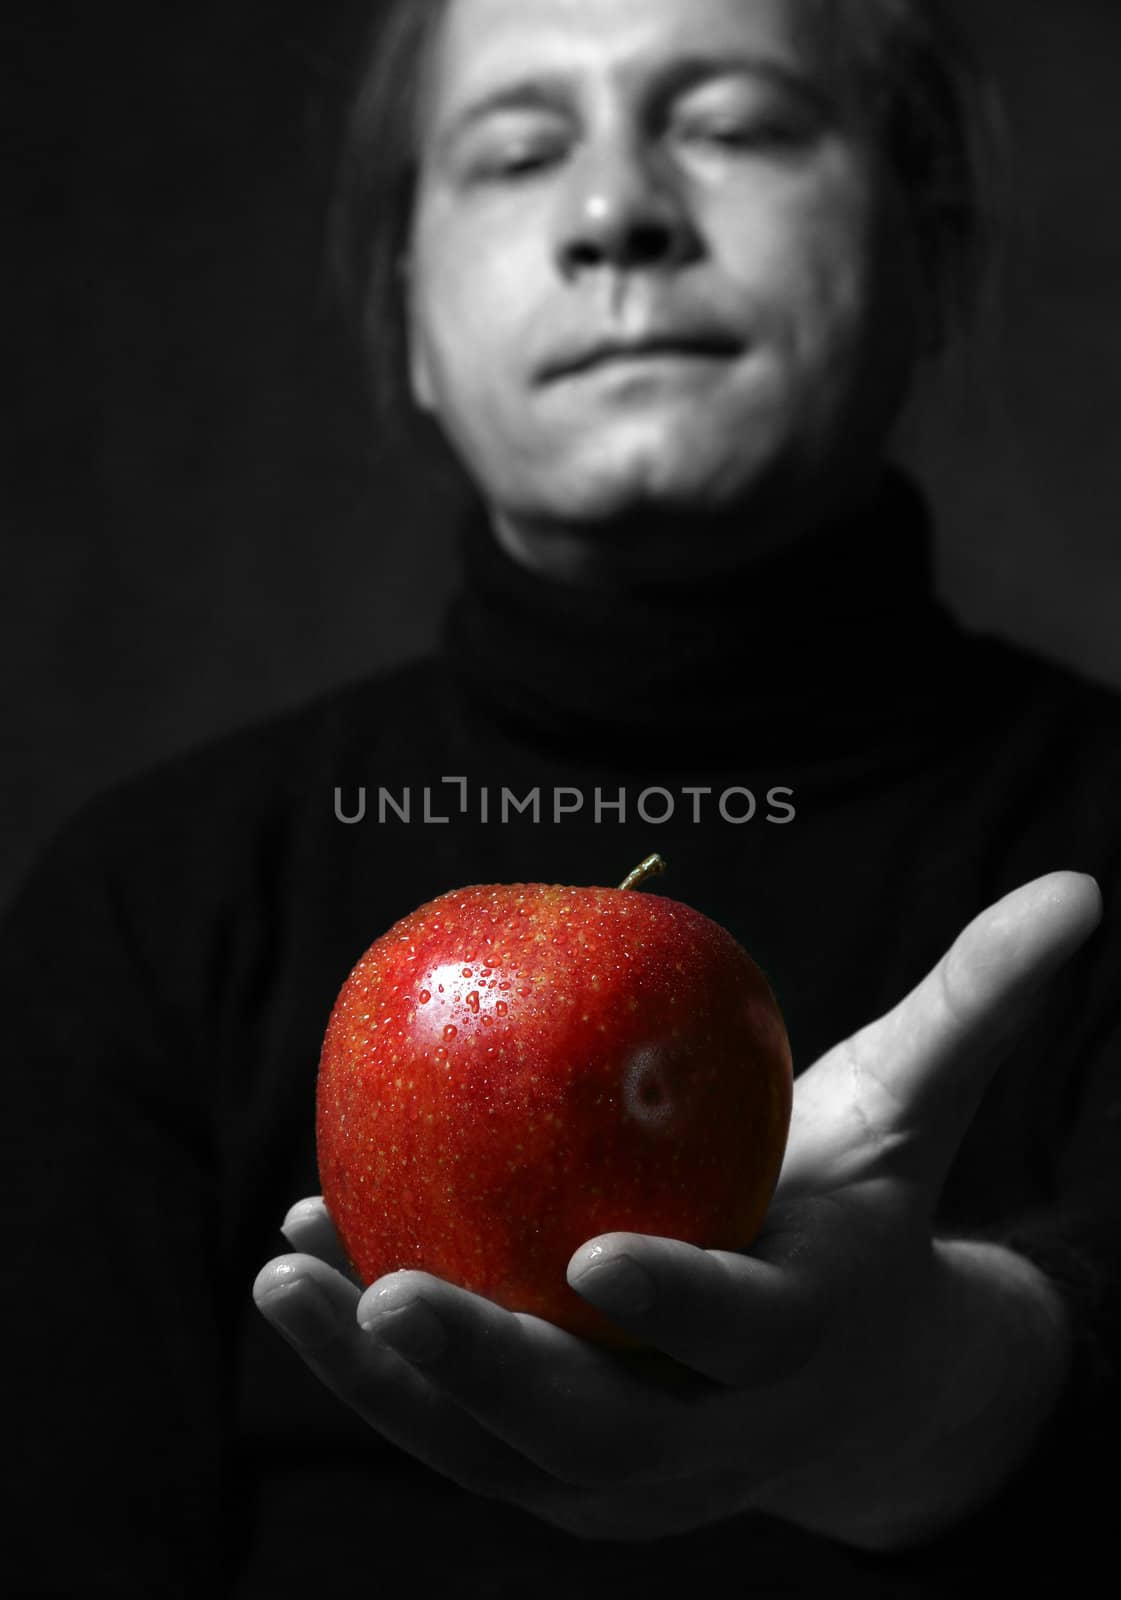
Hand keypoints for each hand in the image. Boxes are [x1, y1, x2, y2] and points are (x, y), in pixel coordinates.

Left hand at [253, 872, 1099, 1546]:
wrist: (852, 1381)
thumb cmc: (870, 1210)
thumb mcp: (917, 1112)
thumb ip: (976, 1006)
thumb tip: (1081, 887)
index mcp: (803, 1334)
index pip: (744, 1330)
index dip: (680, 1301)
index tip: (595, 1256)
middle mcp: (711, 1433)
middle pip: (594, 1429)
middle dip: (488, 1373)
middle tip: (390, 1287)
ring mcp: (623, 1476)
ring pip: (490, 1449)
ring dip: (378, 1375)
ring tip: (284, 1270)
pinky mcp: (552, 1476)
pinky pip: (449, 1425)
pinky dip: (367, 1360)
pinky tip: (296, 1260)